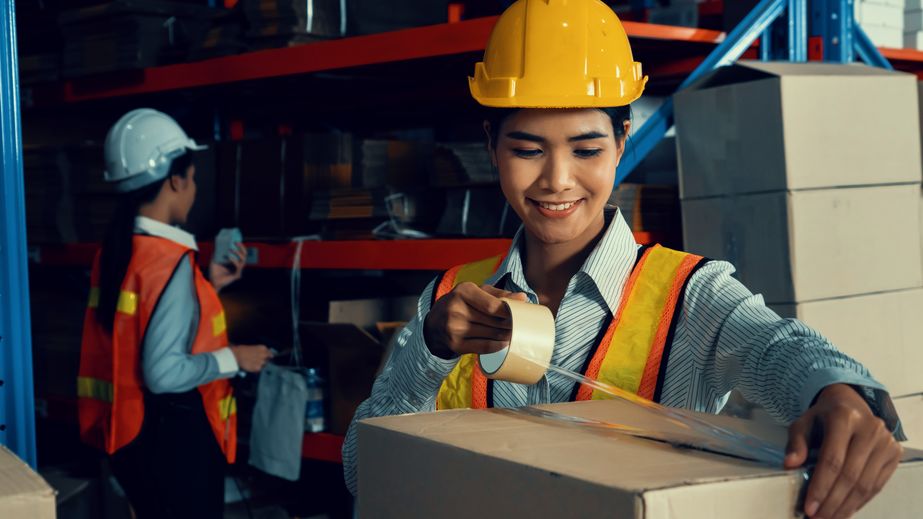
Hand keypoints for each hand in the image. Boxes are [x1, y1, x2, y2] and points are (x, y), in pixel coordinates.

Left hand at [210, 244, 246, 291]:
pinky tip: (229, 257)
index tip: (236, 241)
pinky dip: (234, 261)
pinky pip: (238, 267)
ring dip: (238, 254)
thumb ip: (216, 253)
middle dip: (242, 248)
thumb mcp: (214, 259)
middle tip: (236, 243)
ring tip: (231, 249)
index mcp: (234, 262)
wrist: (212, 282)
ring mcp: (238, 271)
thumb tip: (216, 244)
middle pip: (244, 256)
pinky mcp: (237, 275)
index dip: (240, 247)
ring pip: (243, 261)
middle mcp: (238, 266)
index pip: (241, 253)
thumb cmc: (214, 272)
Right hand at [230, 344, 272, 372]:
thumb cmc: (242, 350)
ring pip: (264, 365)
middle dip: (264, 361)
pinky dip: (256, 368)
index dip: (269, 356)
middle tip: (258, 361)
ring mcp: (261, 362)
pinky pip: (259, 369)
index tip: (269, 357)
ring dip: (260, 365)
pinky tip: (251, 366)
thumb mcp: (253, 347)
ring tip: (253, 363)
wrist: (236, 355)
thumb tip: (264, 355)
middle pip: (268, 360)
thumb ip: (259, 351)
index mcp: (263, 348)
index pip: (270, 353)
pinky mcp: (257, 368)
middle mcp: (264, 355)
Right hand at [423, 282, 528, 358]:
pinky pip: (483, 347)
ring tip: (517, 334)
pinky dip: (497, 346)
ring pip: (490, 334)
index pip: (493, 305)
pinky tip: (505, 344)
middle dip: (511, 324)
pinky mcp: (455, 344)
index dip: (510, 312)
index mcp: (464, 291)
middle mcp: (457, 309)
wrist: (434, 323)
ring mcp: (455, 328)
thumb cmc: (461, 303)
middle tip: (523, 326)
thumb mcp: (475, 292)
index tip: (521, 315)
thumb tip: (523, 298)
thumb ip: (499, 294)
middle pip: (493, 320)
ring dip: (506, 335)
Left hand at [785, 384, 901, 517]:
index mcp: (843, 418)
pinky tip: (845, 510)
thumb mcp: (803, 423)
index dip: (821, 487)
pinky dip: (861, 501)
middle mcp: (870, 429)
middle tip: (818, 518)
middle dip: (832, 502)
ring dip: (846, 507)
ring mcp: (886, 441)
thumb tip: (789, 464)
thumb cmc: (823, 418)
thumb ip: (796, 443)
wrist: (850, 404)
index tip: (810, 508)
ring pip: (865, 484)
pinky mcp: (894, 453)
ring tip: (830, 518)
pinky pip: (877, 485)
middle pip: (850, 475)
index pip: (832, 460)